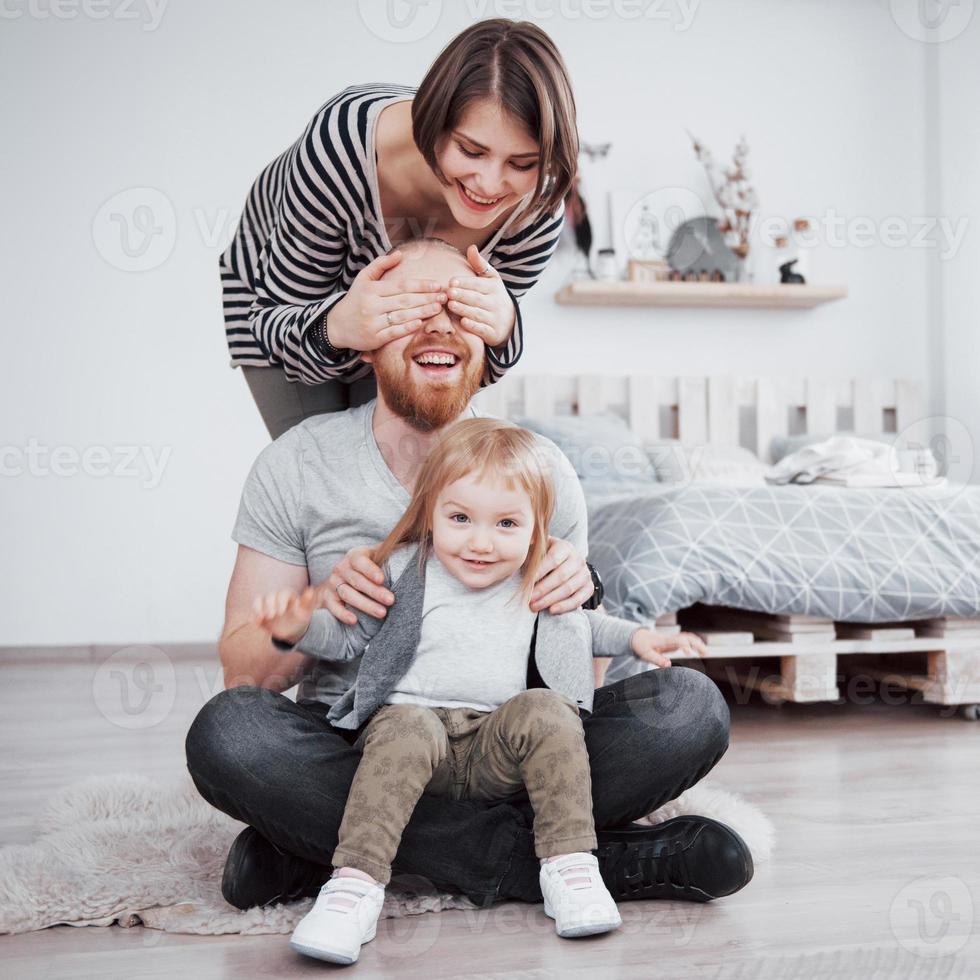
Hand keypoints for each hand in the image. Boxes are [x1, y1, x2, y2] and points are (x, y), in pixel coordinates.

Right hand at [252, 587, 319, 645]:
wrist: (292, 629)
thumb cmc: (300, 618)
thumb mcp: (306, 612)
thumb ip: (308, 601)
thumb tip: (310, 589)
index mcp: (288, 595)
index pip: (283, 593)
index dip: (281, 601)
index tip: (281, 612)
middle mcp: (276, 597)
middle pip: (270, 596)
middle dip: (269, 605)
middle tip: (271, 616)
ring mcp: (266, 605)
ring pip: (259, 600)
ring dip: (258, 608)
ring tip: (260, 617)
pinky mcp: (260, 613)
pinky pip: (254, 612)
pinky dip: (253, 617)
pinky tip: (256, 624)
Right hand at [322, 544, 393, 625]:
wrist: (341, 577)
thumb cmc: (368, 566)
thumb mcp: (378, 554)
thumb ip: (394, 549)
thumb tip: (417, 542)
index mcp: (355, 555)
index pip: (361, 561)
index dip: (371, 570)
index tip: (382, 579)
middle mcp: (341, 568)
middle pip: (357, 580)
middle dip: (375, 592)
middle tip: (391, 600)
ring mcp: (333, 583)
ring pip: (347, 594)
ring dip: (364, 604)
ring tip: (381, 613)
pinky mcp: (327, 598)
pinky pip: (334, 607)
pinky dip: (342, 614)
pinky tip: (354, 620)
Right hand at [326, 251, 446, 351]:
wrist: (336, 326)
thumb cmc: (355, 300)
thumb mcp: (363, 279)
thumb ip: (381, 265)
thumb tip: (400, 253)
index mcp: (371, 290)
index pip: (401, 286)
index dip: (421, 285)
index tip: (437, 285)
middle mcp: (371, 306)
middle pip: (404, 300)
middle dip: (427, 298)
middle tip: (444, 296)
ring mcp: (373, 323)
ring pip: (402, 316)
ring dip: (422, 312)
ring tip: (438, 308)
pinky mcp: (374, 339)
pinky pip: (394, 332)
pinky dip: (408, 328)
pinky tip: (421, 322)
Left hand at [445, 245, 515, 349]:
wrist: (510, 321)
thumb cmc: (493, 296)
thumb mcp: (491, 279)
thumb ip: (479, 264)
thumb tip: (471, 248)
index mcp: (494, 288)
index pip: (478, 284)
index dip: (465, 283)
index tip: (451, 281)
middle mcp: (496, 303)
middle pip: (477, 299)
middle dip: (463, 295)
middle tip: (448, 293)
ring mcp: (495, 319)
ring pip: (478, 314)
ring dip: (464, 310)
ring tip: (451, 305)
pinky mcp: (493, 333)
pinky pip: (483, 330)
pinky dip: (473, 327)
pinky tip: (463, 322)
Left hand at [529, 537, 592, 613]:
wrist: (566, 565)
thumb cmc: (545, 557)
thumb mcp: (538, 550)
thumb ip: (529, 551)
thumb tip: (513, 556)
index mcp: (565, 546)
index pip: (553, 558)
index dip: (540, 571)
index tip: (526, 583)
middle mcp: (578, 558)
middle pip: (561, 576)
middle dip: (543, 589)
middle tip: (528, 599)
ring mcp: (585, 573)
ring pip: (569, 588)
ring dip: (550, 599)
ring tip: (535, 606)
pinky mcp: (589, 587)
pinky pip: (578, 599)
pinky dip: (565, 606)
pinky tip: (551, 610)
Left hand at [630, 628, 707, 667]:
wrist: (638, 637)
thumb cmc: (641, 645)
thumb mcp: (646, 654)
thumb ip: (657, 659)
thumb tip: (669, 665)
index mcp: (664, 640)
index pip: (678, 640)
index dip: (684, 645)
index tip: (689, 653)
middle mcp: (670, 638)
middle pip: (686, 637)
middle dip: (696, 643)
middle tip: (704, 653)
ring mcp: (672, 639)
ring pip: (688, 637)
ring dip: (697, 643)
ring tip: (705, 652)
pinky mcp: (673, 642)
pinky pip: (686, 640)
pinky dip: (694, 643)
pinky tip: (700, 649)